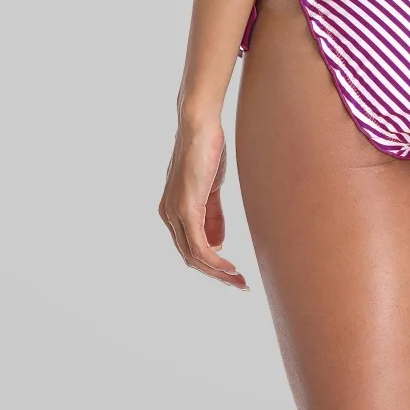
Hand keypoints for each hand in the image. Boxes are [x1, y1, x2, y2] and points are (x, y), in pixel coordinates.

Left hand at [159, 119, 247, 288]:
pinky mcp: (185, 209)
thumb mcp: (212, 187)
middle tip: (240, 285)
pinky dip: (215, 260)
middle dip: (216, 274)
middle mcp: (169, 215)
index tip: (233, 273)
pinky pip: (199, 245)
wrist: (200, 125)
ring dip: (218, 272)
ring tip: (240, 280)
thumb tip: (218, 242)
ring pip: (194, 256)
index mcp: (173, 211)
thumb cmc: (208, 149)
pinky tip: (230, 267)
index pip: (191, 247)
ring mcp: (174, 213)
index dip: (212, 264)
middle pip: (191, 257)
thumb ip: (212, 214)